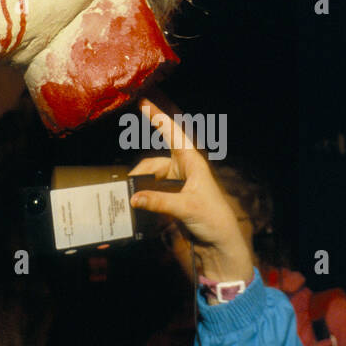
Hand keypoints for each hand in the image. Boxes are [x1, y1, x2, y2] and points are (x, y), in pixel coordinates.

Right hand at [128, 100, 253, 285]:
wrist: (220, 242)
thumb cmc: (212, 218)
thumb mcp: (186, 207)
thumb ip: (159, 201)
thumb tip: (133, 198)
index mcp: (191, 162)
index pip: (172, 134)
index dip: (158, 118)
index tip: (143, 103)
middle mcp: (183, 170)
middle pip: (153, 164)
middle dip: (138, 174)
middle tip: (126, 188)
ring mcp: (177, 185)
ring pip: (150, 179)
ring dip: (140, 188)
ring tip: (128, 200)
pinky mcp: (172, 199)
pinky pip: (152, 192)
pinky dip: (143, 197)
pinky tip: (135, 205)